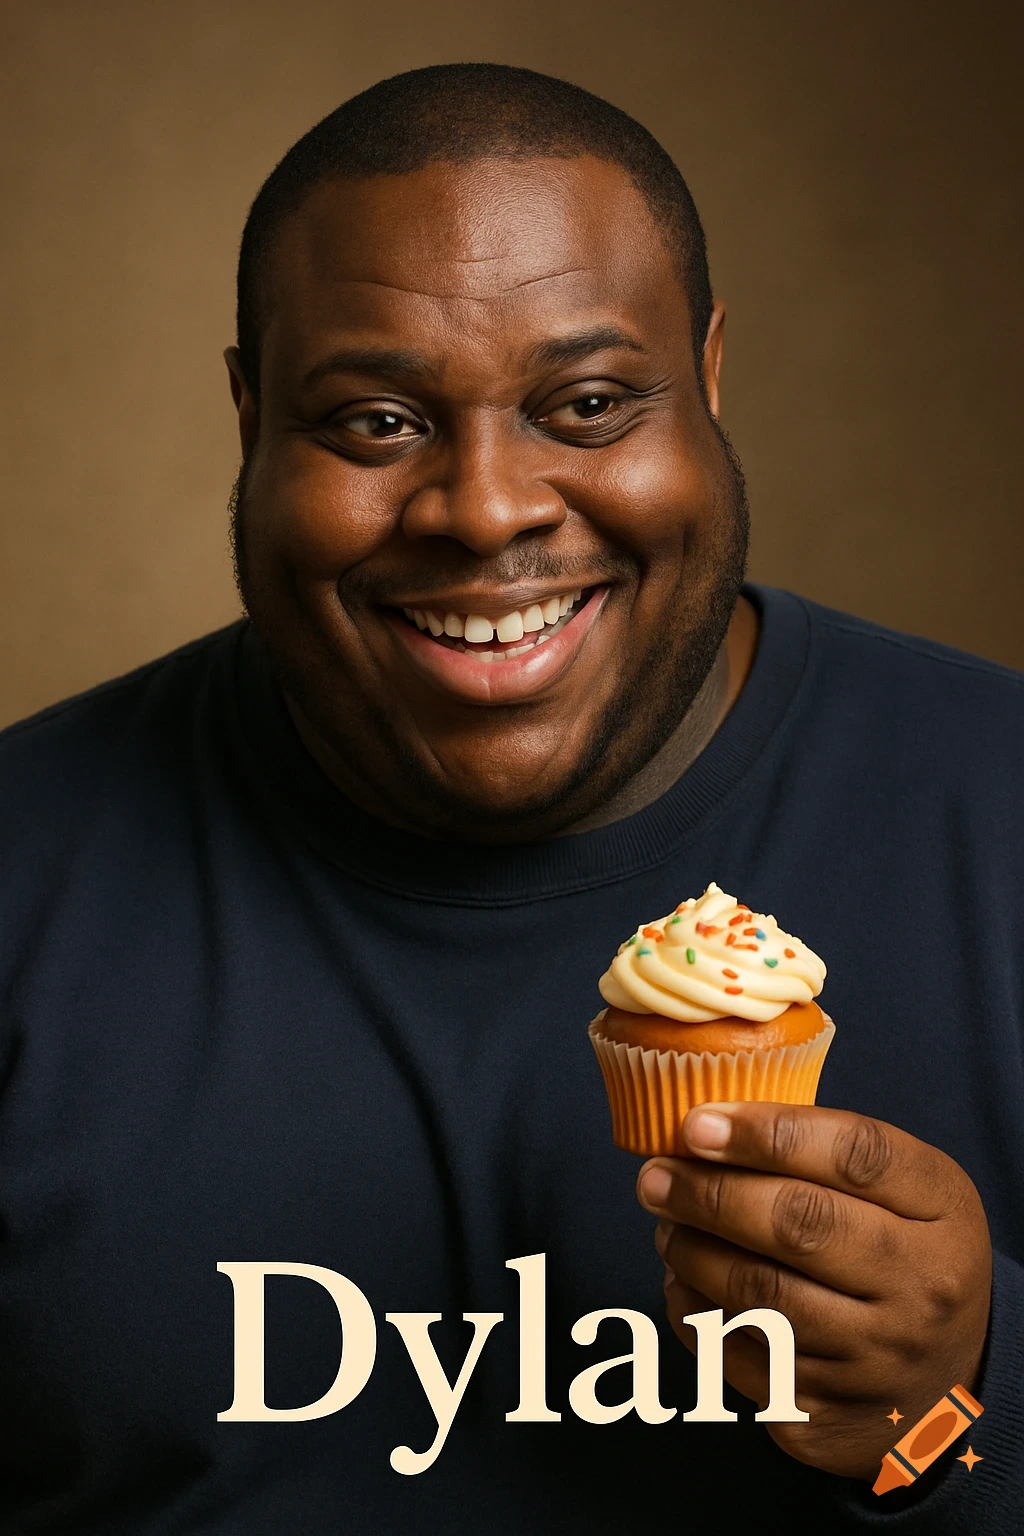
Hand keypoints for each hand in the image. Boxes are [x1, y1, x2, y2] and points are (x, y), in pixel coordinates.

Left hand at [636, 1103, 991, 1478]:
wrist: (946, 1387)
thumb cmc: (905, 1258)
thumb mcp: (908, 1190)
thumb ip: (829, 1149)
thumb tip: (710, 1126)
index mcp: (942, 1213)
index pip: (854, 1155)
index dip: (766, 1132)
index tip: (696, 1125)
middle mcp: (920, 1290)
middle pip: (799, 1223)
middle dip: (709, 1192)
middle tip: (655, 1176)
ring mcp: (873, 1362)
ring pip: (757, 1292)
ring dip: (691, 1249)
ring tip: (665, 1223)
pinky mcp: (823, 1417)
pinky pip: (734, 1355)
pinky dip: (692, 1309)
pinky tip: (681, 1279)